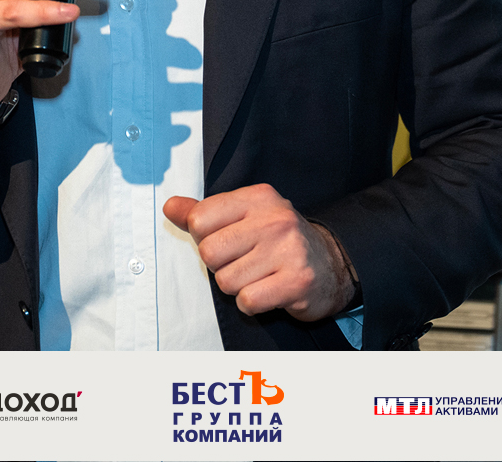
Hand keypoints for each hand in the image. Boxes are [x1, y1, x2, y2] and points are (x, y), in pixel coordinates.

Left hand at [163, 184, 356, 321]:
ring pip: (226, 281)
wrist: (331, 265)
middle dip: (220, 266)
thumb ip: (204, 213)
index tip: (227, 240)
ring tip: (259, 276)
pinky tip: (268, 291)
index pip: (200, 219)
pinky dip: (252, 303)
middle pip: (209, 253)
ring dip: (238, 286)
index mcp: (258, 197)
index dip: (205, 238)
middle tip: (244, 262)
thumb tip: (170, 206)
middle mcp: (275, 219)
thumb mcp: (244, 217)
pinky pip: (248, 301)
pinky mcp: (297, 281)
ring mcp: (289, 250)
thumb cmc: (278, 241)